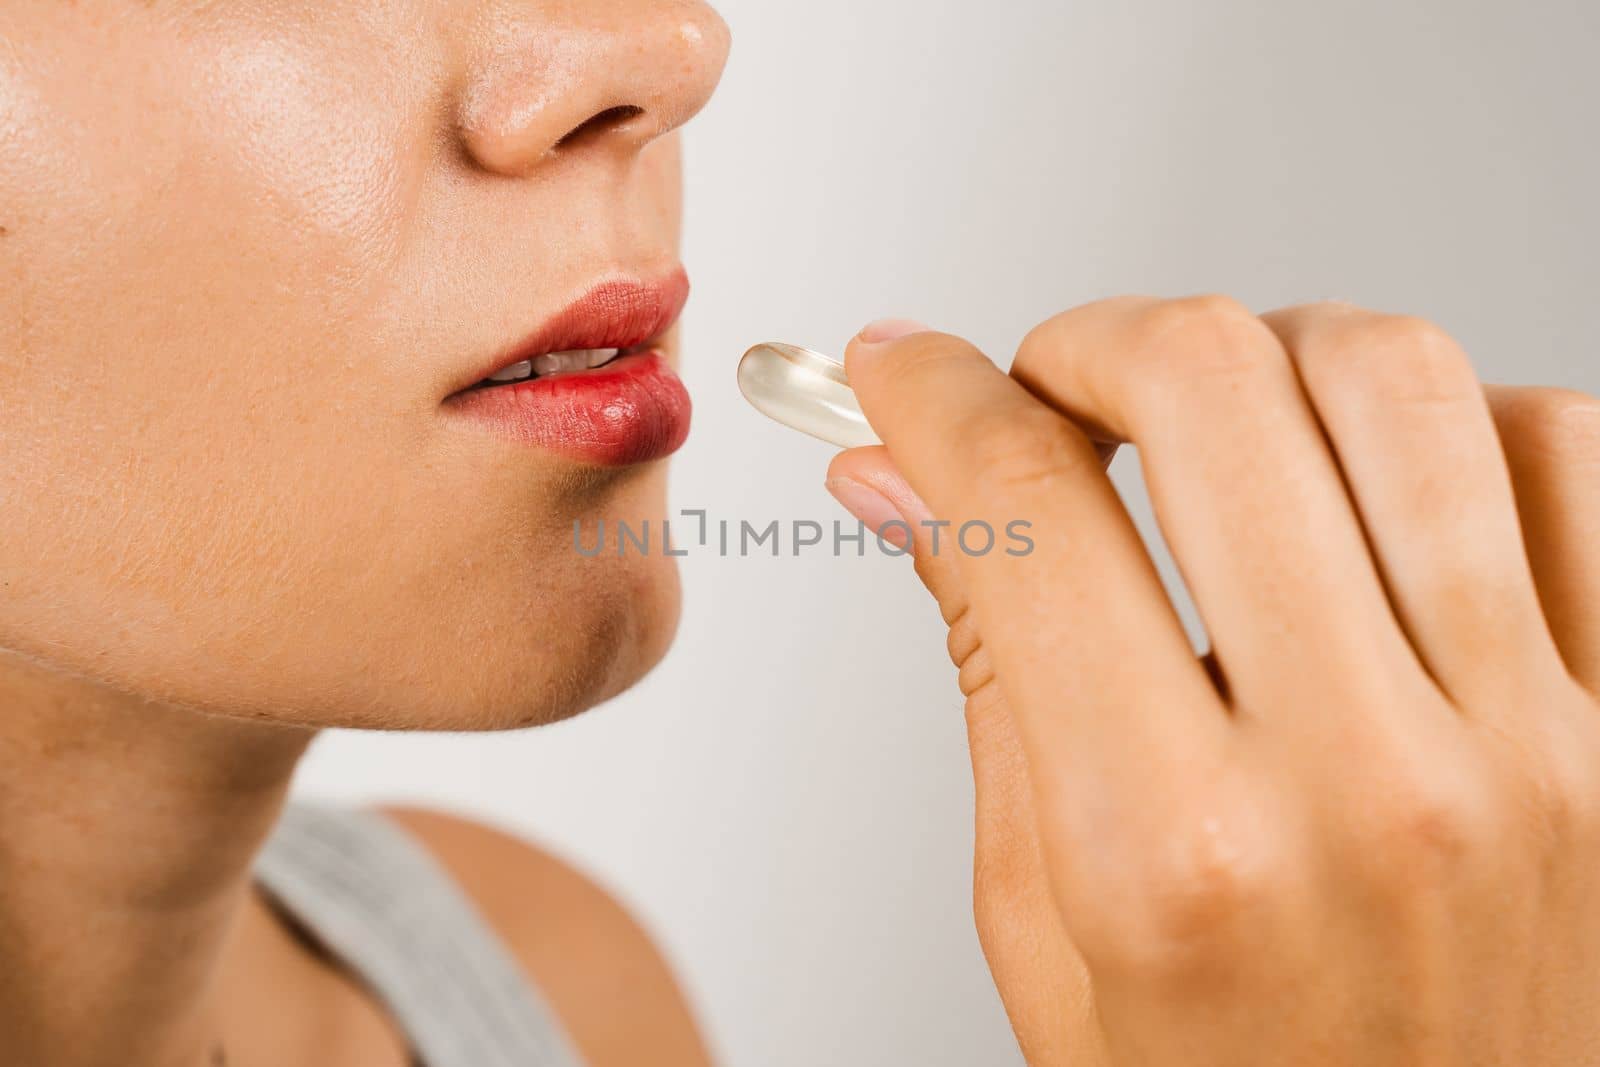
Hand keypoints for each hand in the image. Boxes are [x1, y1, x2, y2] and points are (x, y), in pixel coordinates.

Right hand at [825, 298, 1599, 1065]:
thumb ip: (989, 677)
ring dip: (1270, 359)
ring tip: (1220, 425)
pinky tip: (1378, 494)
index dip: (933, 400)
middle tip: (1054, 383)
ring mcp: (1538, 748)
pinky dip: (1452, 423)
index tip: (902, 373)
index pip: (1025, 514)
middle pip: (1213, 388)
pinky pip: (1566, 448)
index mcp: (1174, 853)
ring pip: (1401, 382)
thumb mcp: (1051, 927)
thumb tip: (907, 490)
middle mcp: (1370, 782)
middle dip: (1090, 342)